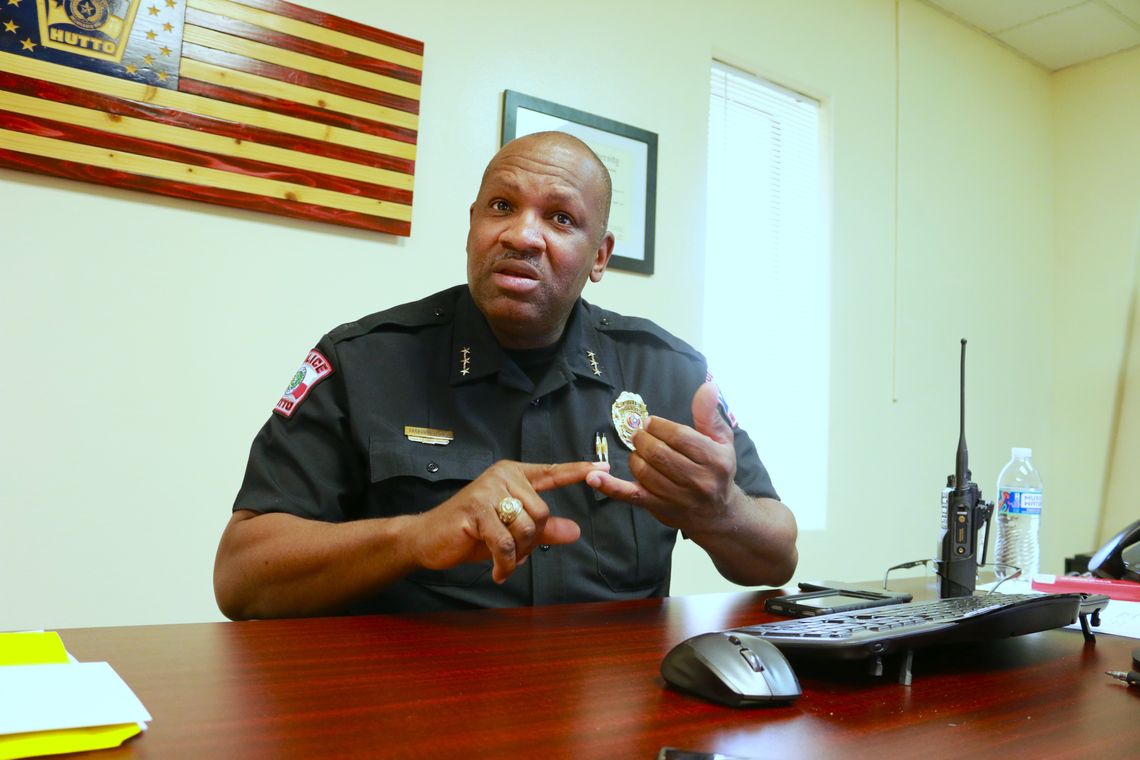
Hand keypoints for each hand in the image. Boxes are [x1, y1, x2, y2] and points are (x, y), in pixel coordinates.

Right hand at [410, 459, 607, 582]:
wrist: (428, 539)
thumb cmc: (470, 533)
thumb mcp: (512, 532)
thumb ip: (543, 530)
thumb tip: (575, 531)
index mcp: (513, 476)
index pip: (551, 472)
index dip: (577, 470)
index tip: (603, 466)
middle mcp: (502, 477)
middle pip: (542, 513)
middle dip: (531, 540)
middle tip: (513, 550)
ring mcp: (488, 491)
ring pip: (526, 528)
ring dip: (518, 553)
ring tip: (501, 557)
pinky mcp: (476, 511)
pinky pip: (506, 544)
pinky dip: (505, 564)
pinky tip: (497, 570)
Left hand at [587, 382, 736, 532]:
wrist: (717, 514)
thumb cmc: (717, 470)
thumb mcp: (722, 440)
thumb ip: (709, 414)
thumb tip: (706, 386)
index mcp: (715, 460)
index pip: (679, 436)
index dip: (659, 426)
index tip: (651, 422)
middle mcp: (698, 481)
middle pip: (658, 453)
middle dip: (643, 439)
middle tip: (640, 434)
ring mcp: (677, 498)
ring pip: (643, 470)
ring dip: (635, 456)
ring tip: (639, 451)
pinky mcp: (658, 509)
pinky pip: (630, 496)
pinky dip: (610, 486)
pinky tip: (594, 477)